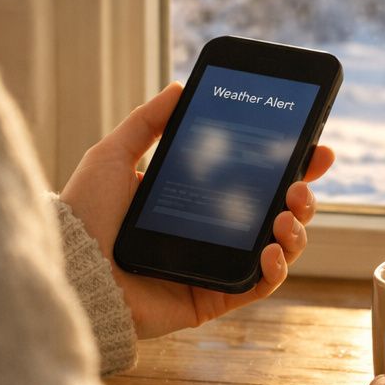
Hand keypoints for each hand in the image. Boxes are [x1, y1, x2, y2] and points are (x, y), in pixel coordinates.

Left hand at [59, 82, 335, 338]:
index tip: (314, 147)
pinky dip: (277, 269)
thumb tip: (179, 88)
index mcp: (195, 199)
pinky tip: (271, 250)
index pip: (254, 179)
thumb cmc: (84, 216)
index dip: (290, 164)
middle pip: (277, 212)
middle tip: (302, 182)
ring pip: (279, 248)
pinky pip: (260, 285)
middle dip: (303, 195)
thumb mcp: (113, 155)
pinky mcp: (214, 297)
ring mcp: (216, 265)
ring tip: (285, 214)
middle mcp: (211, 233)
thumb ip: (147, 121)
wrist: (71, 268)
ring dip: (296, 229)